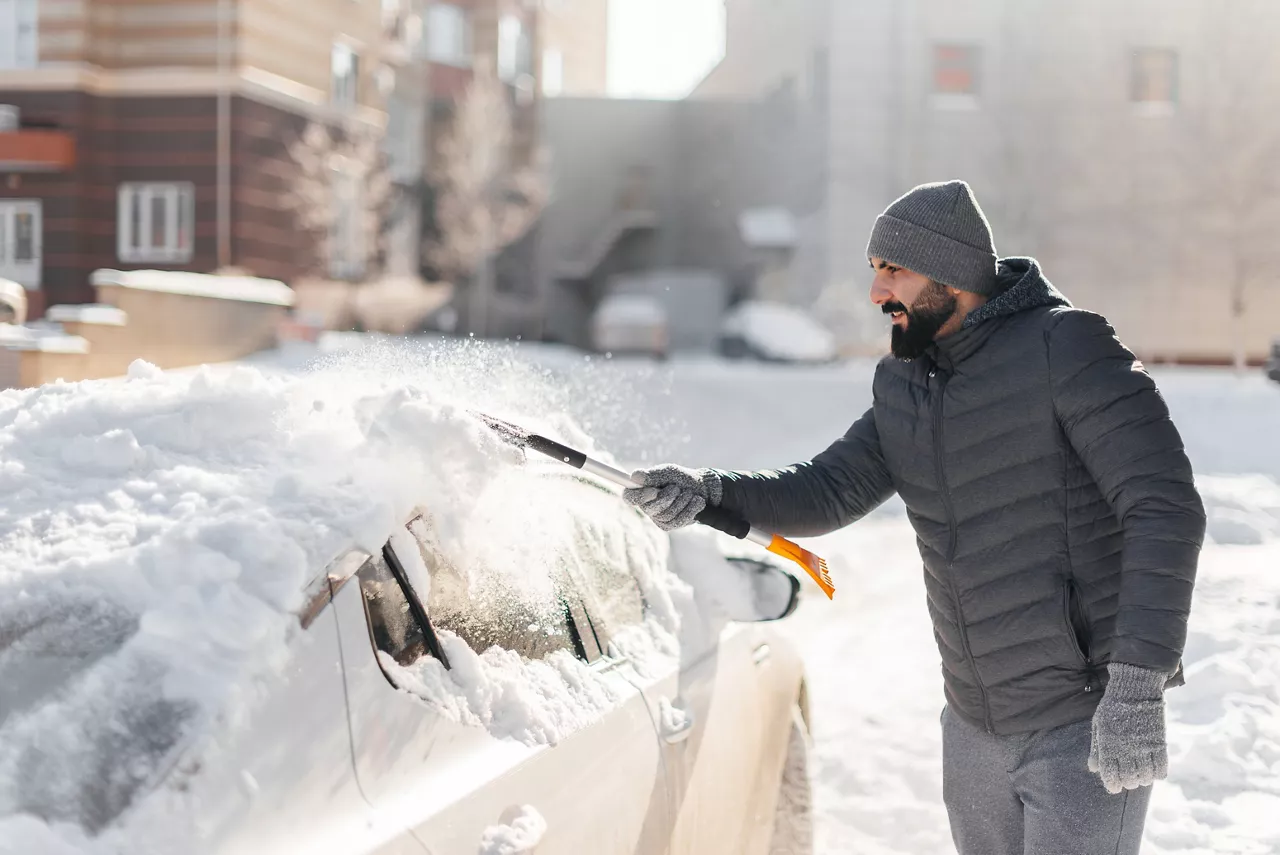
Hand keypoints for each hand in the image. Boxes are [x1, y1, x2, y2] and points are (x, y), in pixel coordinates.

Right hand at [622, 464, 722, 530]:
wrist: (702, 489)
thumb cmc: (681, 479)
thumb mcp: (669, 473)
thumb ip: (653, 475)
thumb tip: (634, 476)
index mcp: (642, 490)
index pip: (629, 497)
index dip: (639, 496)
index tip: (654, 490)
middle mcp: (647, 506)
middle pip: (651, 508)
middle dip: (668, 497)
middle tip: (677, 488)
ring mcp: (658, 518)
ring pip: (666, 515)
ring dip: (682, 501)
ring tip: (689, 494)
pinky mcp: (669, 526)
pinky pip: (677, 521)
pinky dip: (690, 509)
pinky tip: (696, 502)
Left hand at [1088, 663, 1169, 793]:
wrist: (1135, 688)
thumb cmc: (1112, 706)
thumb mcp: (1098, 724)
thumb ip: (1096, 747)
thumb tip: (1093, 769)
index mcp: (1108, 744)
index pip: (1110, 775)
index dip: (1112, 785)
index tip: (1114, 787)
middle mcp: (1126, 749)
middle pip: (1129, 779)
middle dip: (1127, 782)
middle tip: (1127, 778)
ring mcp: (1144, 747)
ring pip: (1145, 777)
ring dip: (1142, 779)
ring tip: (1140, 773)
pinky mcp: (1159, 743)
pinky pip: (1161, 768)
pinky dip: (1157, 774)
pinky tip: (1153, 771)